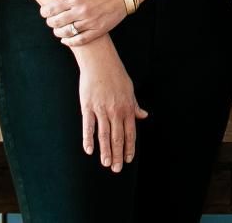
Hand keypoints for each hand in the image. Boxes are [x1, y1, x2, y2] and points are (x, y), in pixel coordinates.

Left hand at [41, 0, 127, 47]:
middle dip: (50, 22)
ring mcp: (90, 22)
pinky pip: (80, 40)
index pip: (52, 9)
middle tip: (51, 20)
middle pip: (57, 22)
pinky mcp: (98, 30)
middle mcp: (81, 11)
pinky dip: (70, 42)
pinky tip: (66, 39)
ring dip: (58, 32)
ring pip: (67, 32)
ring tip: (57, 29)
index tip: (45, 11)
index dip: (45, 11)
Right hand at [76, 40, 146, 170]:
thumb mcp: (130, 90)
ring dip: (105, 151)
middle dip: (118, 154)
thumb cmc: (116, 75)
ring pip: (104, 135)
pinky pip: (88, 126)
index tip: (128, 159)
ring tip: (107, 164)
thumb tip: (144, 116)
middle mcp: (115, 111)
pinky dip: (88, 139)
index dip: (129, 148)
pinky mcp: (87, 106)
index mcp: (127, 108)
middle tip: (117, 169)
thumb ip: (135, 105)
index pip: (130, 133)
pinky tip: (89, 150)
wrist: (100, 61)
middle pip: (117, 137)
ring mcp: (101, 109)